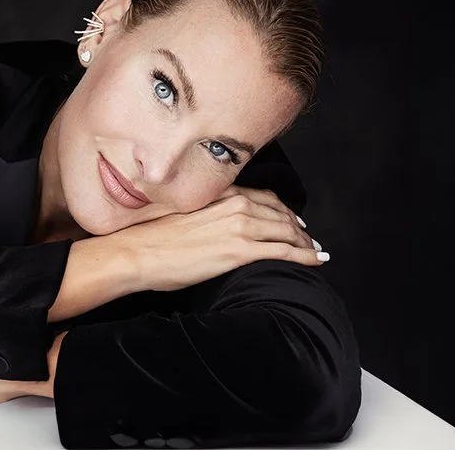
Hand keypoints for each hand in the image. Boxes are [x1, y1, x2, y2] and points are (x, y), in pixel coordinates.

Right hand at [115, 184, 327, 292]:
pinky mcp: (240, 251)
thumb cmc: (152, 237)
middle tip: (309, 239)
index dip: (284, 209)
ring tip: (315, 252)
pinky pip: (284, 252)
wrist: (138, 252)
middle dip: (299, 228)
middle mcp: (235, 205)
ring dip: (306, 243)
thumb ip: (204, 211)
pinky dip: (305, 256)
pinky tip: (316, 260)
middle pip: (281, 214)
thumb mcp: (182, 213)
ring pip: (287, 232)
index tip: (293, 220)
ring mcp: (240, 227)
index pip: (264, 197)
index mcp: (221, 194)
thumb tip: (211, 222)